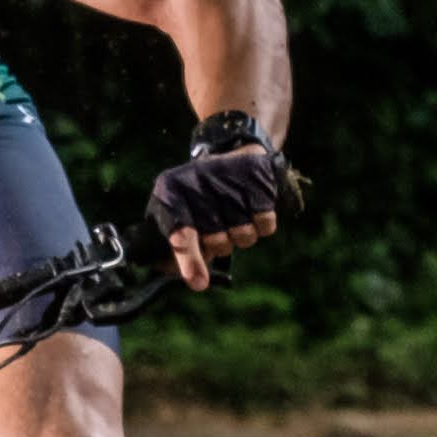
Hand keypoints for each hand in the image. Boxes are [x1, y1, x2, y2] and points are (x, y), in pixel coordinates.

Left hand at [145, 146, 285, 291]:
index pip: (180, 233)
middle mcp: (199, 187)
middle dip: (218, 245)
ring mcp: (230, 184)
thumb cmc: (198, 195)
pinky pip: (264, 224)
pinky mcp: (259, 184)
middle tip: (215, 229)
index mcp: (172, 195)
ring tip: (232, 213)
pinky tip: (251, 208)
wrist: (231, 154)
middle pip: (217, 243)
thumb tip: (174, 275)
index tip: (198, 282)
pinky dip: (261, 223)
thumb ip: (175, 247)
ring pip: (242, 236)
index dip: (189, 258)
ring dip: (239, 234)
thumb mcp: (177, 214)